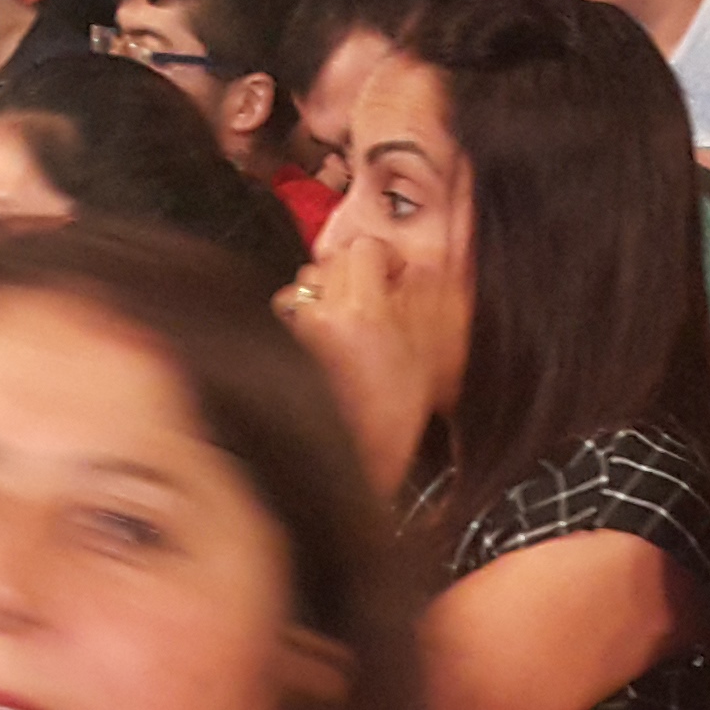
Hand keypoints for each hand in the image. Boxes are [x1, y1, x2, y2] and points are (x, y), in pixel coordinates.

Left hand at [276, 232, 435, 489]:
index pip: (364, 248)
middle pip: (334, 259)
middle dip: (357, 270)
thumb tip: (412, 272)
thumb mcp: (426, 356)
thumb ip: (419, 304)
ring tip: (349, 313)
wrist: (357, 460)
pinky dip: (305, 310)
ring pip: (306, 280)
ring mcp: (299, 330)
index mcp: (364, 312)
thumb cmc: (393, 419)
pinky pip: (289, 308)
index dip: (384, 258)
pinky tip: (324, 332)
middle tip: (376, 292)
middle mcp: (323, 315)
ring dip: (328, 287)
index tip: (395, 274)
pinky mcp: (284, 345)